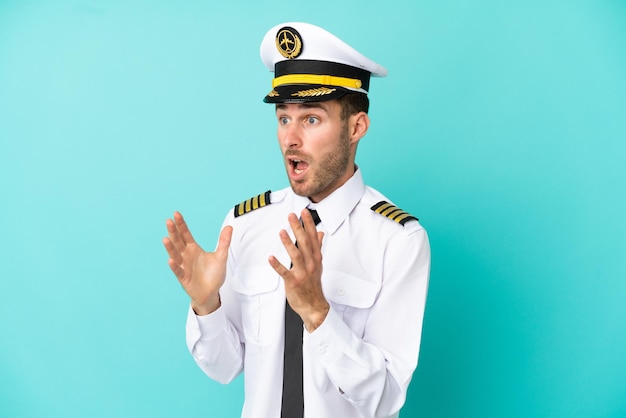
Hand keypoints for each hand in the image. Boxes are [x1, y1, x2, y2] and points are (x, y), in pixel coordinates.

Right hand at [163, 212, 232, 314]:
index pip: (186, 234)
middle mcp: (186, 256)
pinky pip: (178, 271)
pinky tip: (171, 260)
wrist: (211, 293)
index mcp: (193, 248)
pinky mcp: (184, 278)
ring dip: (171, 248)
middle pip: (178, 241)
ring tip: (166, 239)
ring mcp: (184, 266)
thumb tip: (229, 227)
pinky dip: (175, 266)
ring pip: (175, 255)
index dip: (181, 225)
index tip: (176, 214)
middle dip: (174, 232)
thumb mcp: (221, 257)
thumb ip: (224, 242)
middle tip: (169, 221)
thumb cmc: (214, 274)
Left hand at [268, 209, 328, 331]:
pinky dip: (277, 265)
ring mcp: (303, 273)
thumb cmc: (314, 284)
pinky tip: (270, 258)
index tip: (303, 212)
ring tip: (282, 232)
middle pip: (305, 243)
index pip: (313, 237)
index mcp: (316, 258)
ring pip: (296, 255)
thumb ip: (318, 247)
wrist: (314, 305)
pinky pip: (285, 272)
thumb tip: (320, 233)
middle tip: (291, 216)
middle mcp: (311, 264)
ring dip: (289, 243)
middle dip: (298, 228)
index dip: (308, 224)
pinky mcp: (293, 282)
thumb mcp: (318, 264)